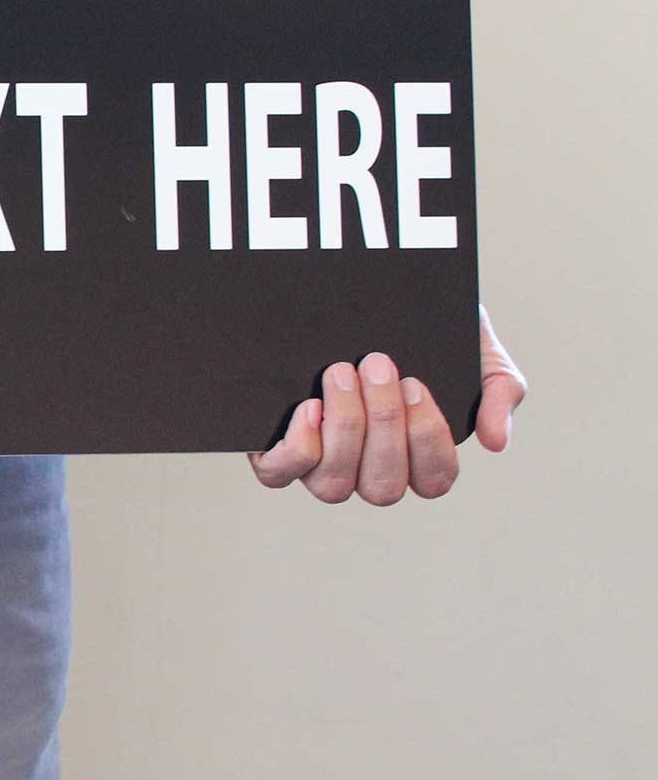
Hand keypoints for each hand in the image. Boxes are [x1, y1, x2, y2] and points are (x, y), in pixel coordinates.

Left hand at [248, 305, 526, 503]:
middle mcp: (369, 470)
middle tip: (377, 364)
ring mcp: (324, 463)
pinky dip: (297, 448)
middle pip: (383, 486)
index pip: (433, 480)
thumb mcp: (477, 353)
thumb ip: (500, 392)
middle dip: (383, 424)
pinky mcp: (279, 448)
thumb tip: (495, 442)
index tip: (417, 384)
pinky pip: (279, 473)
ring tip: (341, 372)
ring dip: (343, 429)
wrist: (369, 293)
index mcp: (418, 458)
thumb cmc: (430, 331)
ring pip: (333, 485)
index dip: (427, 441)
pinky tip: (309, 407)